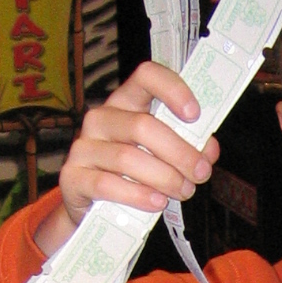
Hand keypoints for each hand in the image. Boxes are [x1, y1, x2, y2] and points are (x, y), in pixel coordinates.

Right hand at [39, 62, 218, 257]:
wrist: (92, 206)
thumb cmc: (133, 174)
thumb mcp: (163, 157)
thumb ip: (187, 148)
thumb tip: (208, 150)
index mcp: (126, 102)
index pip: (146, 76)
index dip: (173, 90)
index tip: (194, 115)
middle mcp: (101, 118)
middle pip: (143, 126)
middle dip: (179, 152)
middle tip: (200, 173)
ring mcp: (84, 146)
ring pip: (128, 158)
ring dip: (164, 178)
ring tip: (184, 191)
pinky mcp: (72, 176)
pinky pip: (108, 184)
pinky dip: (138, 195)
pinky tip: (157, 202)